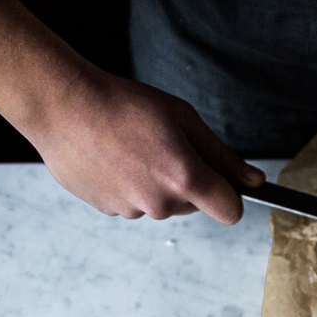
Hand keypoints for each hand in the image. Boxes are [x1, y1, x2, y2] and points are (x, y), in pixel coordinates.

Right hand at [25, 73, 264, 223]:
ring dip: (155, 183)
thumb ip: (222, 156)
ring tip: (131, 147)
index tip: (222, 180)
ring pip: (160, 204)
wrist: (62, 106)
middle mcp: (160, 203)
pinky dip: (129, 185)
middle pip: (194, 205)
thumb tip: (254, 182)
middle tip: (163, 144)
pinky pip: (132, 202)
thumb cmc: (122, 105)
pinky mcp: (107, 210)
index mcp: (184, 179)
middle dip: (188, 181)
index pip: (230, 211)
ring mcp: (131, 210)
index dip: (230, 196)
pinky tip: (112, 157)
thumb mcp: (182, 119)